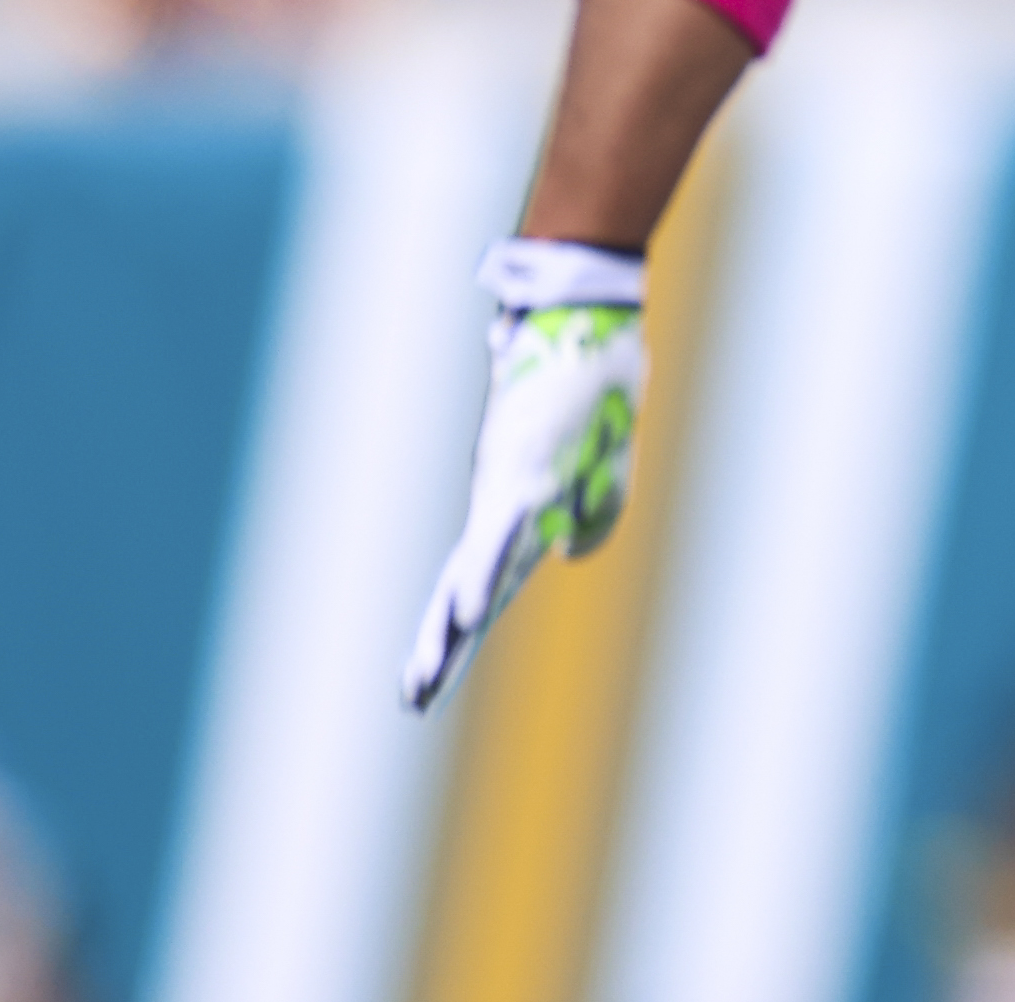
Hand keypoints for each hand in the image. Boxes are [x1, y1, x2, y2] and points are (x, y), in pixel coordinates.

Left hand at [405, 306, 644, 710]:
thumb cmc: (590, 377)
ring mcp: (510, 488)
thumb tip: (567, 556)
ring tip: (424, 680)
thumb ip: (591, 508)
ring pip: (475, 572)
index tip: (431, 673)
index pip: (485, 578)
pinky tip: (469, 611)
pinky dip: (484, 576)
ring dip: (451, 629)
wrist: (581, 315)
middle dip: (444, 645)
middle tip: (413, 699)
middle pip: (469, 587)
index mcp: (521, 503)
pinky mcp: (520, 469)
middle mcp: (506, 502)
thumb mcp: (601, 455)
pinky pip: (501, 535)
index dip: (458, 627)